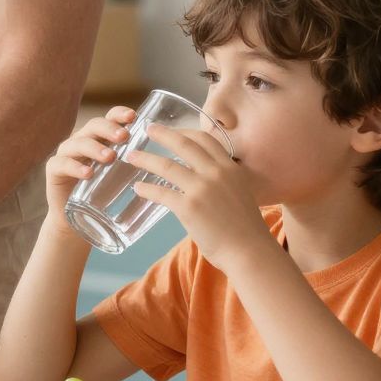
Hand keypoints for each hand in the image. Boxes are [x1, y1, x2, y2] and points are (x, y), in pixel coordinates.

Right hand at [44, 105, 134, 219]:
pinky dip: (75, 166)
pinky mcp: (53, 171)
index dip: (119, 114)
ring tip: (110, 157)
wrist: (80, 223)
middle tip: (124, 137)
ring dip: (95, 147)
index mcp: (101, 138)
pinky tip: (88, 173)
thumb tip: (180, 160)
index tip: (134, 117)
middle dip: (109, 129)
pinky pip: (62, 164)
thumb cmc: (107, 196)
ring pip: (78, 143)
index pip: (109, 118)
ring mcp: (66, 154)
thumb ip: (144, 164)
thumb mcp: (126, 176)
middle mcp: (82, 141)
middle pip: (93, 126)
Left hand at [127, 125, 275, 267]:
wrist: (249, 252)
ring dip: (146, 159)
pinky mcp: (189, 208)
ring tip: (132, 156)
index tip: (173, 129)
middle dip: (163, 134)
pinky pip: (161, 193)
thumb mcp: (240, 192)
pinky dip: (147, 189)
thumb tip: (203, 178)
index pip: (206, 139)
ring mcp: (201, 189)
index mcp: (230, 168)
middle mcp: (216, 173)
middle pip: (184, 144)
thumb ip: (223, 181)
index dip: (186, 131)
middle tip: (147, 128)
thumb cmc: (245, 229)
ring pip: (167, 166)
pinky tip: (138, 188)